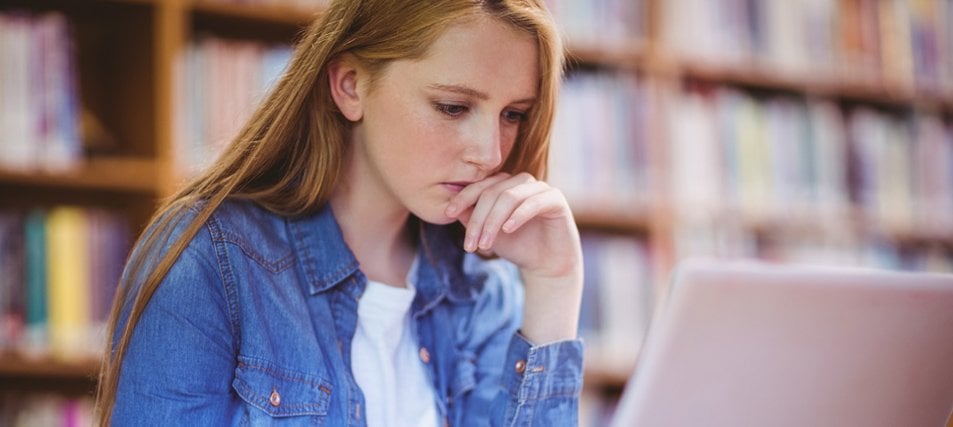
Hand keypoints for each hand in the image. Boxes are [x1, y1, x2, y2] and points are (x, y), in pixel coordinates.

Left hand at [444, 172, 581, 278]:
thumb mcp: (489, 234)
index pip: (480, 185)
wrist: (547, 265)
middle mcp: (522, 182)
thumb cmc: (517, 246)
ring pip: (509, 196)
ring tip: (485, 244)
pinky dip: (518, 215)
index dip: (463, 198)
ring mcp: (540, 188)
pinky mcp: (556, 199)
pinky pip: (534, 202)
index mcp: (505, 185)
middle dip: (478, 219)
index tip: (448, 213)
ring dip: (493, 221)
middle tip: (470, 244)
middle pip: (492, 192)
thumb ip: (473, 219)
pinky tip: (507, 230)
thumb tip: (452, 208)